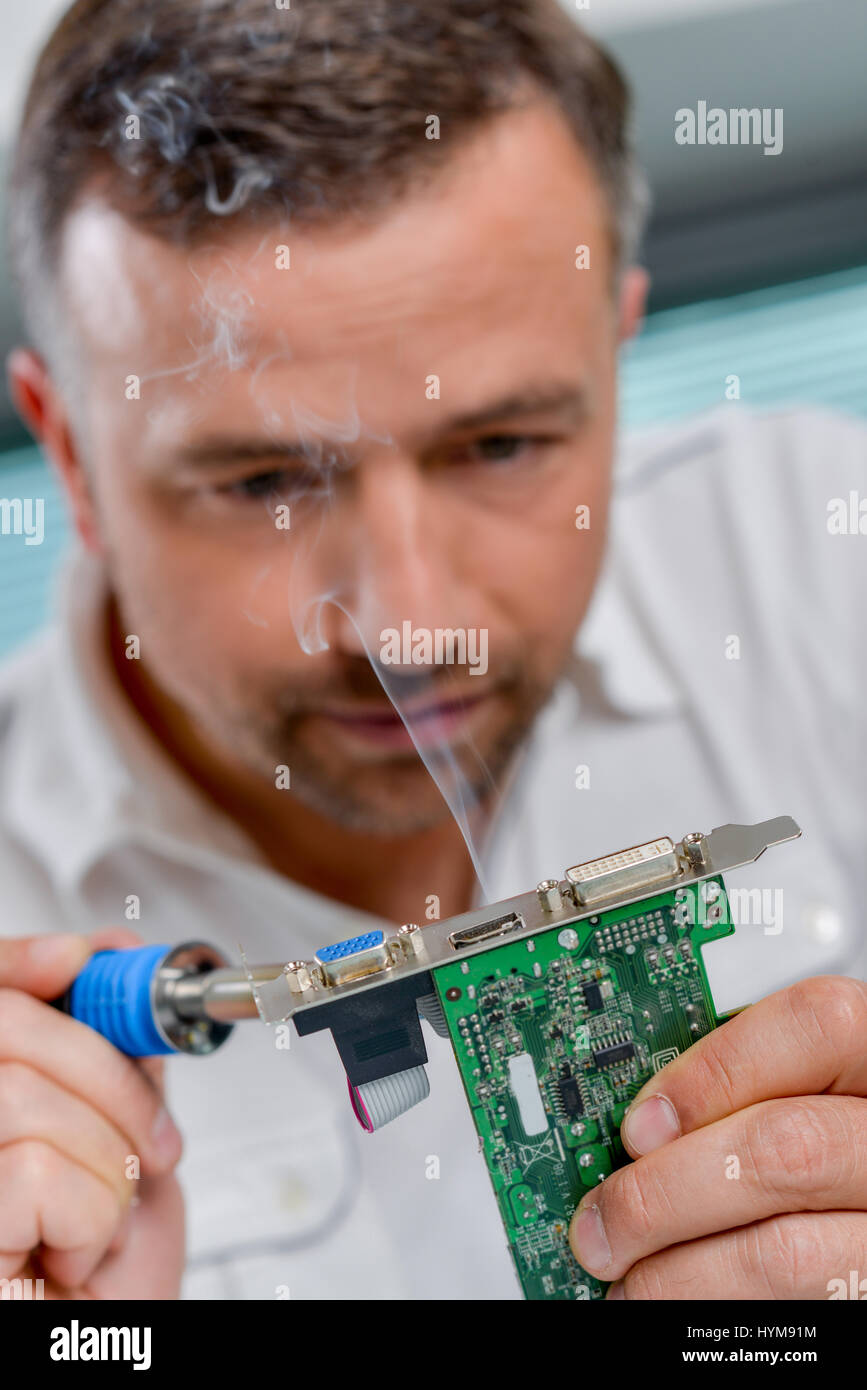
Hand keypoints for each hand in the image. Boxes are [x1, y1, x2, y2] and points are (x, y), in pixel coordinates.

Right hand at [0, 931, 185, 1298]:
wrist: (119, 1357)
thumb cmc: (116, 1284)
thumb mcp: (131, 1142)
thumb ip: (118, 1059)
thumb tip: (118, 968)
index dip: (18, 959)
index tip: (82, 958)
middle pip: (4, 1024)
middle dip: (108, 1071)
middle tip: (153, 1141)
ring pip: (20, 1093)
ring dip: (107, 1161)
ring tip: (103, 1220)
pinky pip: (31, 1168)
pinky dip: (88, 1214)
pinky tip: (75, 1256)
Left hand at [569, 975, 866, 1298]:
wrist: (865, 1224)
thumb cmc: (828, 1145)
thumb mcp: (813, 1089)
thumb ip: (752, 1086)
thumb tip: (641, 1125)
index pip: (814, 1029)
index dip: (713, 1072)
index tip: (639, 1123)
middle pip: (786, 1150)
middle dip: (667, 1192)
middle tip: (603, 1223)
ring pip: (786, 1252)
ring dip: (679, 1273)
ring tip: (629, 1282)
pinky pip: (796, 1315)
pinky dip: (717, 1314)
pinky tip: (676, 1307)